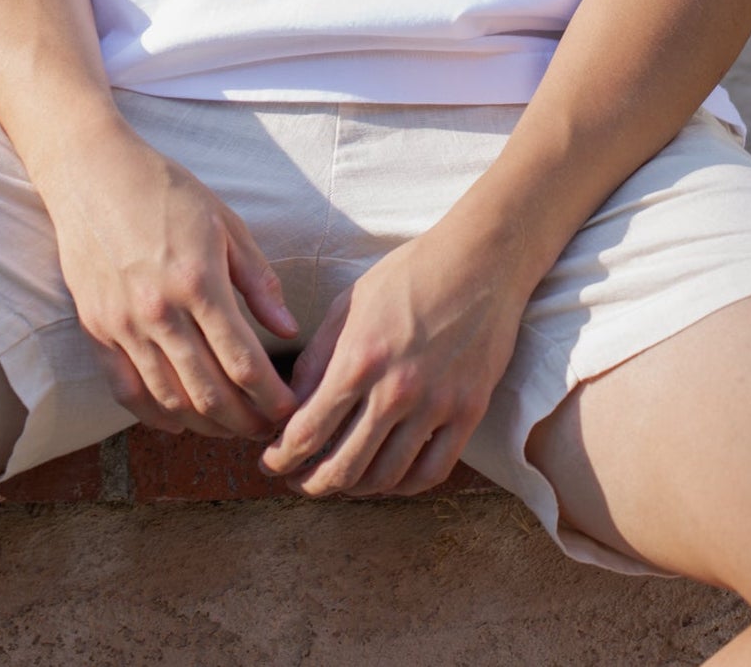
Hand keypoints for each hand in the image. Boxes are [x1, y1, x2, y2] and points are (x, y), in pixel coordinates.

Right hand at [47, 119, 300, 440]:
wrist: (93, 174)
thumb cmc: (167, 192)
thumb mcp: (226, 224)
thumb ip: (259, 281)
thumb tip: (288, 329)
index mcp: (199, 282)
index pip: (243, 362)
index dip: (270, 397)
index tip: (289, 410)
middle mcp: (159, 311)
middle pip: (209, 393)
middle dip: (244, 422)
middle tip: (266, 431)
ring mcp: (123, 325)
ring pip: (169, 401)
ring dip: (205, 425)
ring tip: (230, 428)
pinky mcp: (96, 331)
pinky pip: (127, 391)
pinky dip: (154, 416)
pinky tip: (178, 422)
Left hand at [258, 227, 527, 497]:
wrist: (480, 261)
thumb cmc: (410, 274)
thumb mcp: (349, 303)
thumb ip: (318, 356)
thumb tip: (292, 402)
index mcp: (359, 359)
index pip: (307, 431)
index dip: (281, 457)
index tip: (270, 463)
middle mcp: (396, 390)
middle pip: (343, 467)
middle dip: (310, 483)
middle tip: (298, 482)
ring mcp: (435, 405)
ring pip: (385, 477)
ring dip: (354, 489)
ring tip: (339, 482)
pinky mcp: (468, 412)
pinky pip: (431, 471)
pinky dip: (404, 487)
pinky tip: (387, 479)